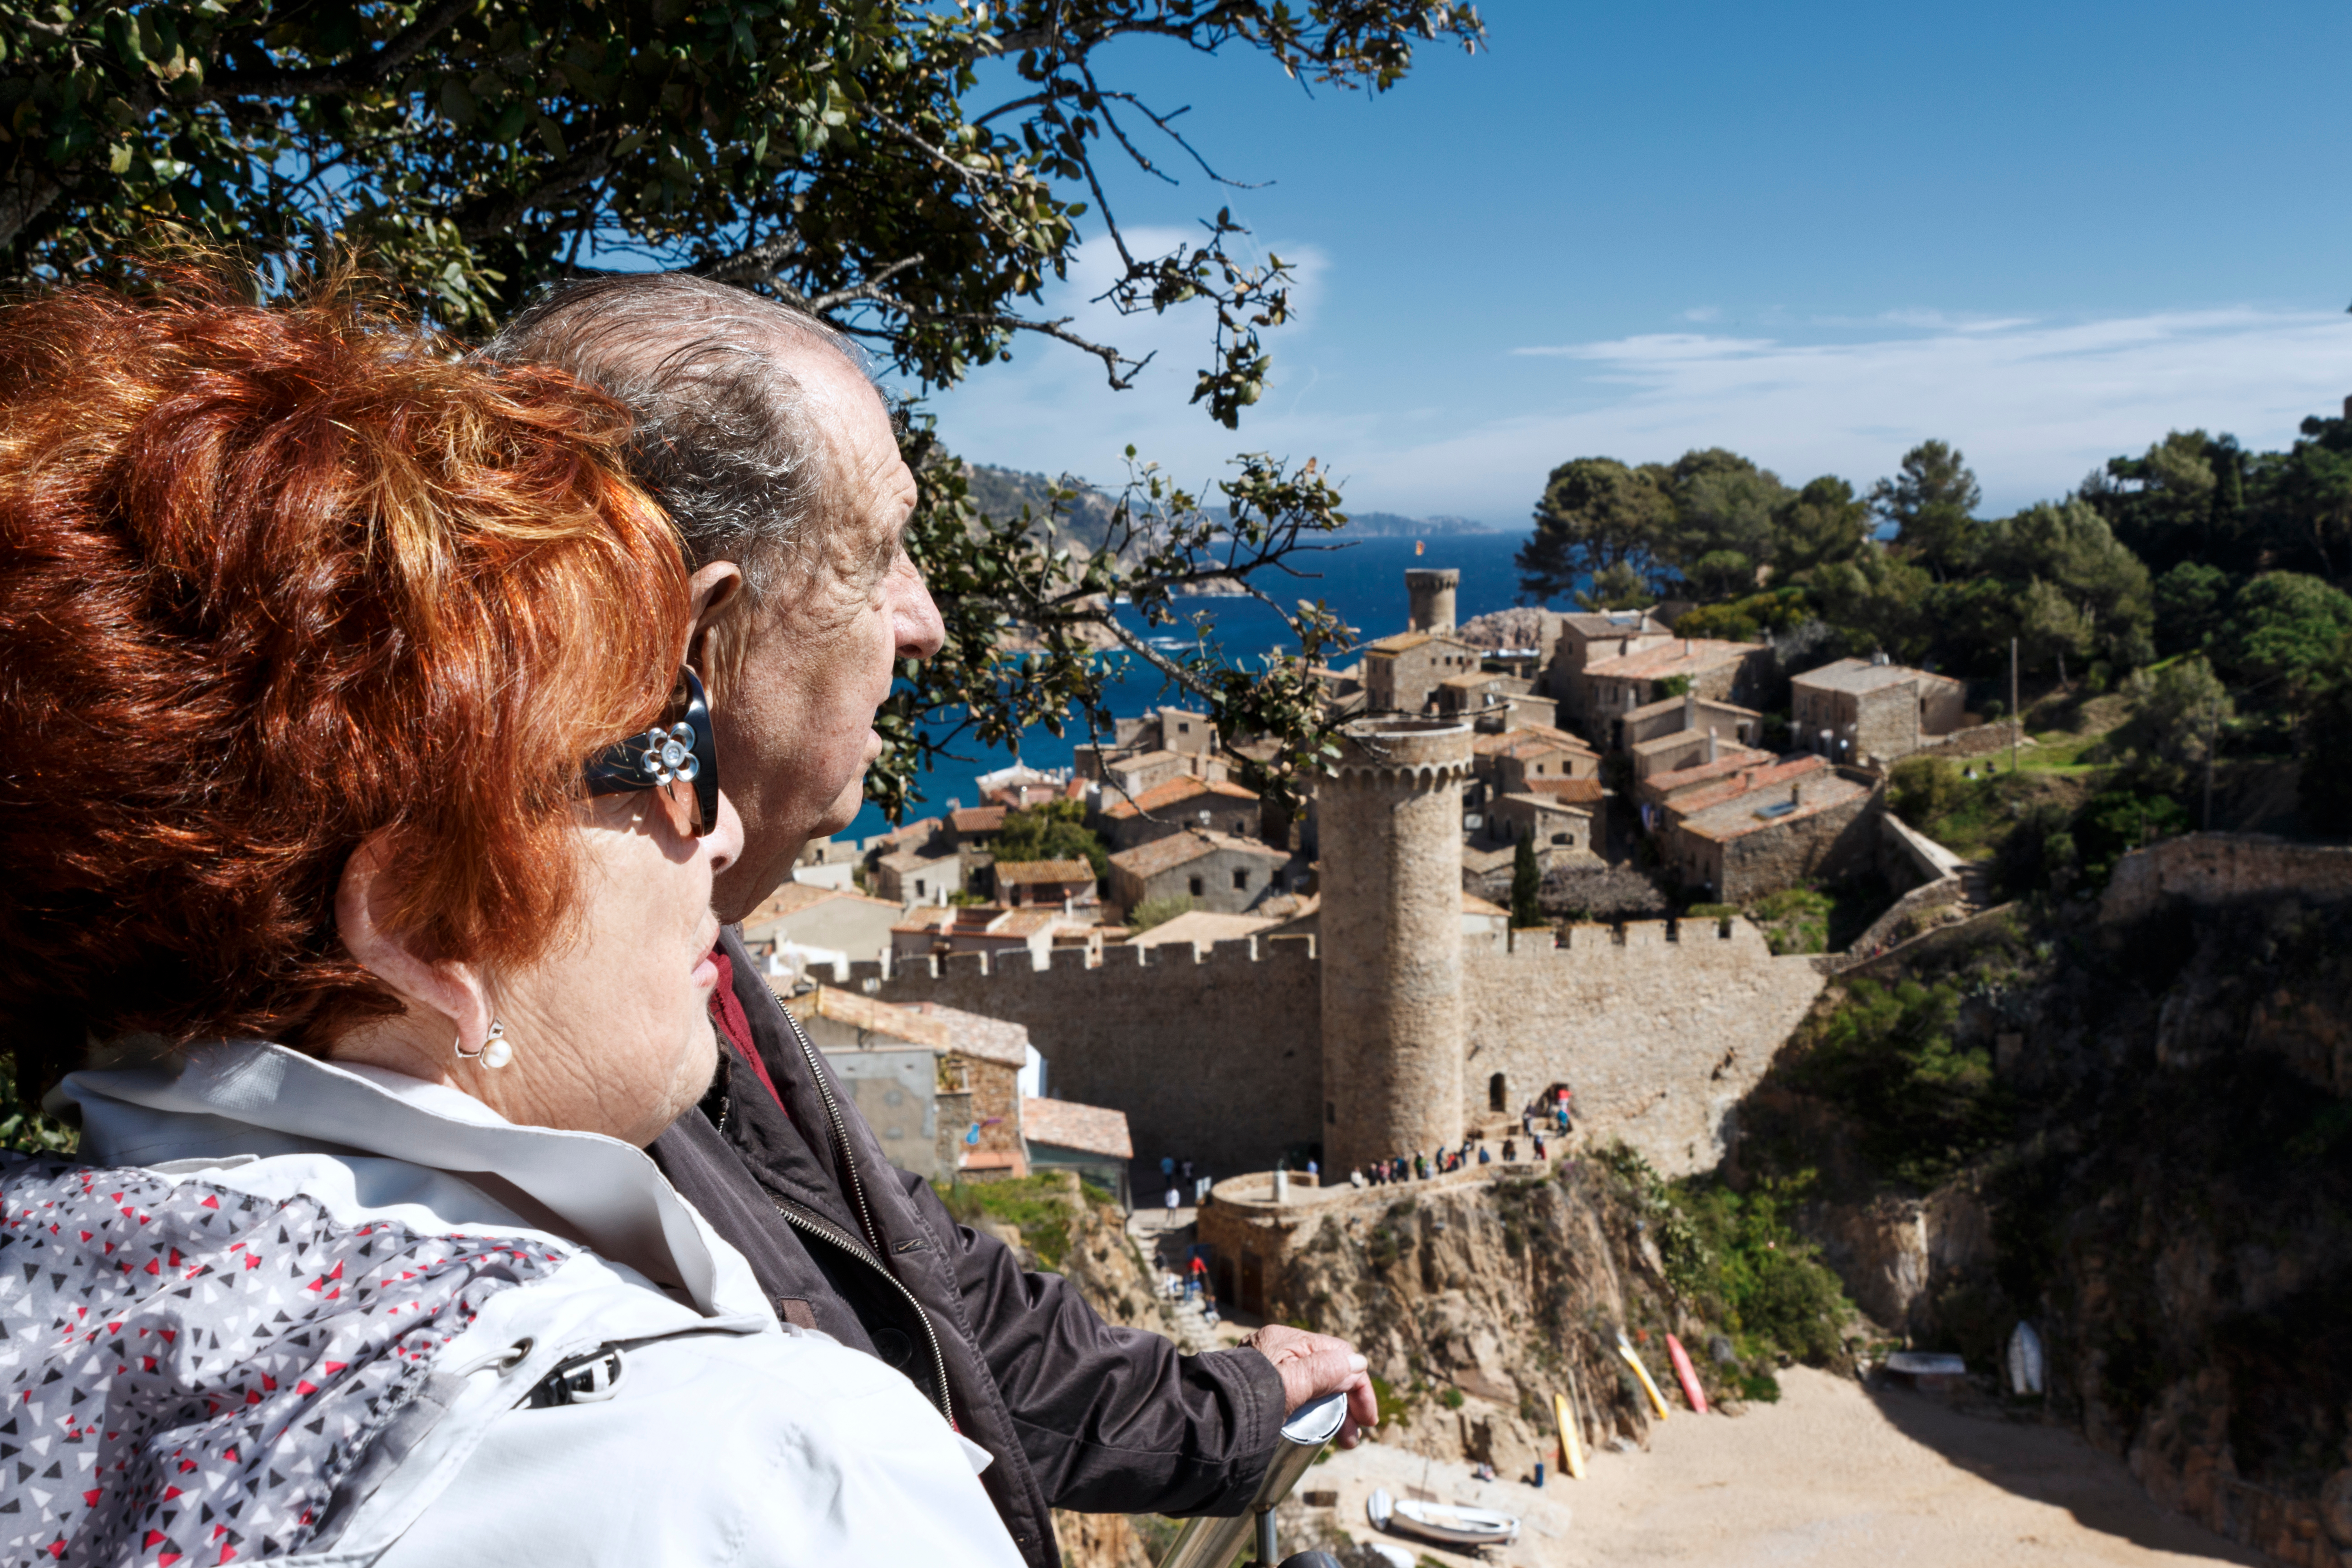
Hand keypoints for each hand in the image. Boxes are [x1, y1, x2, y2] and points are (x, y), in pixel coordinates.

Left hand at [1240, 1324, 1378, 1448]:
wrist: (1203, 1420)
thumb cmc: (1245, 1402)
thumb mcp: (1291, 1386)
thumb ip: (1324, 1372)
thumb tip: (1358, 1364)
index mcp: (1286, 1340)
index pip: (1338, 1355)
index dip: (1358, 1386)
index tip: (1367, 1420)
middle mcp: (1278, 1348)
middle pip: (1327, 1370)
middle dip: (1346, 1402)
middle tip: (1353, 1437)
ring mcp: (1269, 1366)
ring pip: (1314, 1383)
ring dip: (1333, 1408)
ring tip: (1341, 1439)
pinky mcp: (1261, 1385)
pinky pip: (1297, 1391)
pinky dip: (1313, 1408)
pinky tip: (1318, 1426)